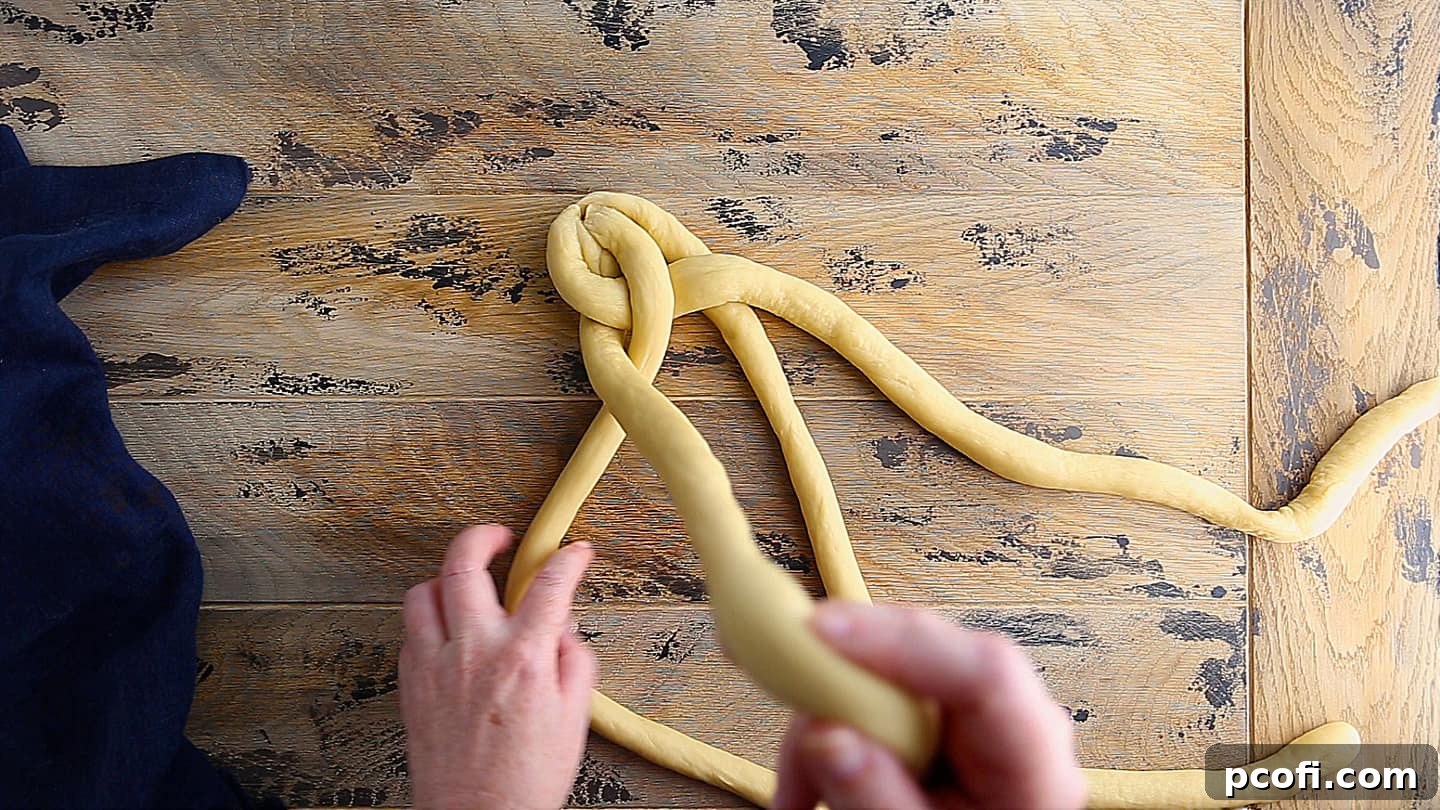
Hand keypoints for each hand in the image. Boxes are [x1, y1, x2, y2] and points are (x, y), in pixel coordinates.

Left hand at [399, 525, 595, 809]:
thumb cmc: (526, 779)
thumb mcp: (575, 717)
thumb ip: (574, 659)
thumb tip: (561, 627)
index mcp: (522, 658)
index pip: (549, 584)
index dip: (568, 559)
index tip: (575, 553)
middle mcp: (473, 651)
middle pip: (465, 563)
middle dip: (485, 536)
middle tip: (502, 538)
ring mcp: (435, 664)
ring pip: (423, 590)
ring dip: (448, 577)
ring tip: (469, 584)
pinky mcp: (410, 682)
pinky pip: (411, 629)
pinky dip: (431, 617)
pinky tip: (451, 629)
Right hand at [773, 603, 1084, 809]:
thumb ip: (877, 798)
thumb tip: (824, 734)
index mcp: (1033, 759)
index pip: (985, 671)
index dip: (900, 640)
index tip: (819, 633)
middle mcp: (1012, 722)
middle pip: (923, 660)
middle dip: (841, 684)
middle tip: (785, 716)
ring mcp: (978, 718)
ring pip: (890, 675)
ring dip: (828, 720)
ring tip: (796, 791)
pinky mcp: (943, 724)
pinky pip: (884, 702)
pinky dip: (840, 733)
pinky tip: (811, 779)